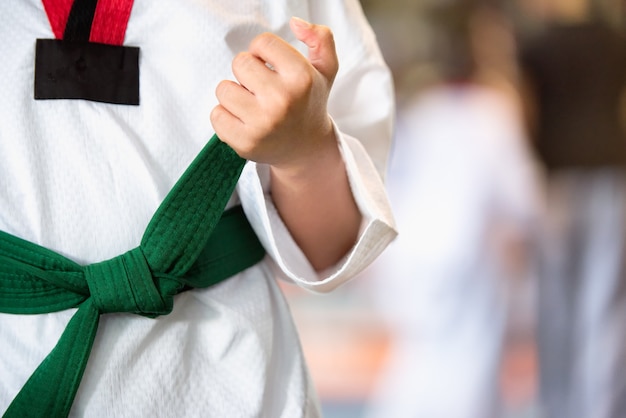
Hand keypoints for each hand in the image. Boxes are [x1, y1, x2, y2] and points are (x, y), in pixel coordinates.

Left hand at [211, 17, 338, 173]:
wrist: (307, 149)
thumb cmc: (309, 104)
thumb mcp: (326, 70)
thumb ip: (320, 38)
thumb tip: (297, 23)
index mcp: (302, 78)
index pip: (262, 43)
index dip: (263, 52)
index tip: (271, 66)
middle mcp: (282, 100)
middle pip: (240, 63)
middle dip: (247, 73)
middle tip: (262, 88)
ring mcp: (263, 124)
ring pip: (223, 89)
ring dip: (234, 94)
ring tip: (253, 105)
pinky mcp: (246, 142)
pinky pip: (216, 115)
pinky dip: (226, 117)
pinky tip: (244, 121)